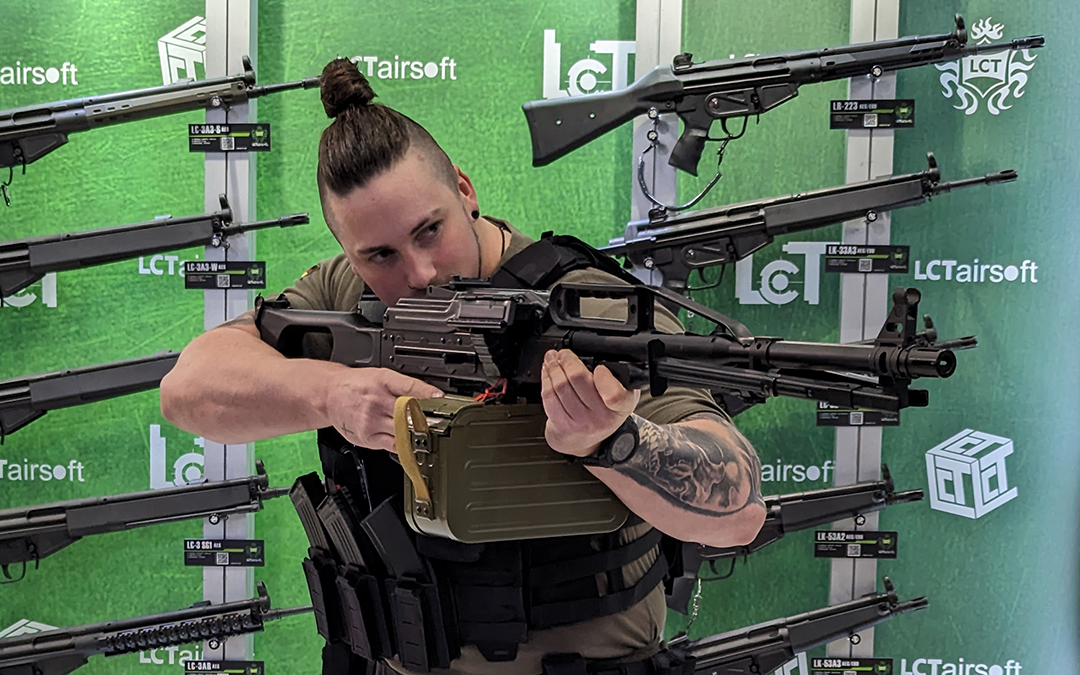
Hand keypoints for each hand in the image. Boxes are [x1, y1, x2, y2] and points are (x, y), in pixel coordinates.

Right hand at [326, 368, 443, 450]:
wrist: (329, 395)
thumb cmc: (358, 385)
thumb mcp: (383, 376)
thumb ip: (407, 386)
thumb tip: (434, 395)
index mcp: (384, 382)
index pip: (409, 387)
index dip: (427, 393)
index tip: (440, 398)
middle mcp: (377, 402)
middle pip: (407, 414)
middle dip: (424, 420)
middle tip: (438, 424)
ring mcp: (372, 422)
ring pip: (401, 432)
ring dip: (415, 434)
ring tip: (425, 435)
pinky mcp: (367, 438)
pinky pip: (392, 445)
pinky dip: (403, 444)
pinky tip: (409, 442)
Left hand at [541, 349, 640, 457]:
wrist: (584, 441)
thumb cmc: (602, 412)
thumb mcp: (622, 396)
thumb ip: (618, 378)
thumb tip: (599, 357)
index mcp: (621, 407)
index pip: (615, 394)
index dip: (604, 376)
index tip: (598, 367)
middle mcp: (602, 418)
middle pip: (578, 379)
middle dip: (567, 360)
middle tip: (563, 353)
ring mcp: (581, 423)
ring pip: (560, 385)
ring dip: (553, 367)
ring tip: (552, 359)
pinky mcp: (562, 425)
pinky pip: (549, 396)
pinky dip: (546, 380)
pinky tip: (547, 372)